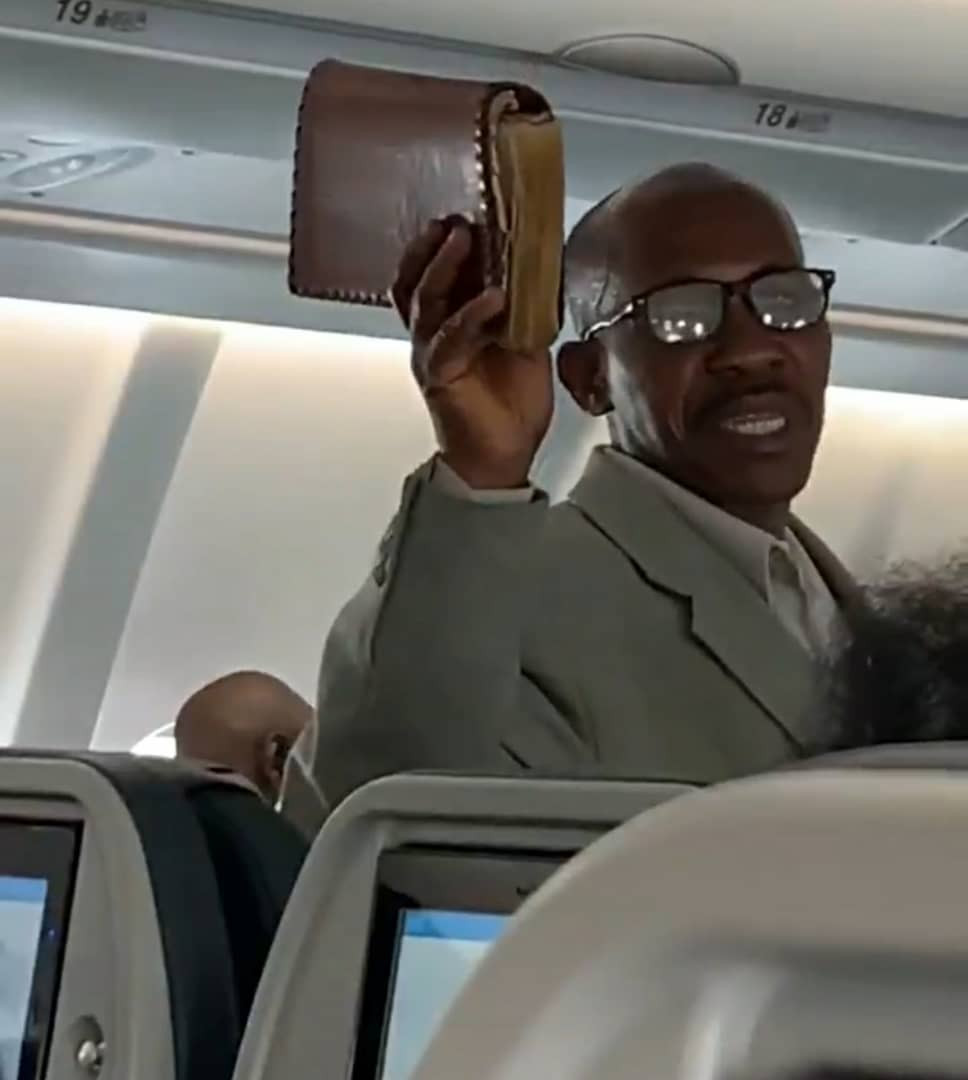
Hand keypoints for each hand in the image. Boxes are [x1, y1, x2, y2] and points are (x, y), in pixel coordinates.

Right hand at [392, 220, 552, 489]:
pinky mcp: (439, 375)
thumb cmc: (511, 402)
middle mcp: (432, 333)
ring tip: (463, 238)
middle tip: (456, 217)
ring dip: (443, 266)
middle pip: (417, 278)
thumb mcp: (526, 341)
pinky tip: (493, 297)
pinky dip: (471, 314)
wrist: (503, 455)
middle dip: (432, 245)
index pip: (434, 273)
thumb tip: (546, 267)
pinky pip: (450, 338)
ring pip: (425, 300)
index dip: (443, 243)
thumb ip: (526, 307)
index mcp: (449, 321)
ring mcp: (431, 352)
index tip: (467, 211)